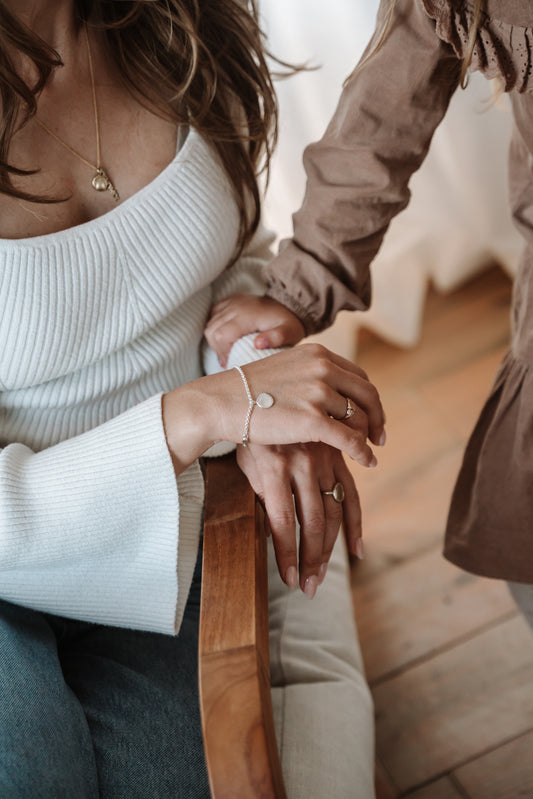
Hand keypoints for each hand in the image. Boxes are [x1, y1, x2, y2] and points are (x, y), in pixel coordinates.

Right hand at [162, 343, 384, 472]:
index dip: (370, 398)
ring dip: (367, 438)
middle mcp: (323, 368)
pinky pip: (350, 439)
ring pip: (358, 419)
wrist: (222, 401)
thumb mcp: (283, 370)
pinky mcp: (313, 419)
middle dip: (377, 418)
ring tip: (369, 452)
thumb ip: (308, 374)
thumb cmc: (245, 391)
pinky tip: (367, 462)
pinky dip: (363, 452)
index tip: (372, 416)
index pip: (358, 376)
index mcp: (317, 354)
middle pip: (367, 395)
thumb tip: (326, 390)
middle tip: (379, 436)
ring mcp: (319, 393)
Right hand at [205, 293, 304, 365]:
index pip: (221, 336)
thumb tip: (258, 344)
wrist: (290, 303)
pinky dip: (216, 327)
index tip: (231, 361)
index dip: (223, 352)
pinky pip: (213, 315)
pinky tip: (226, 336)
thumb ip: (276, 338)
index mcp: (247, 315)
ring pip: (210, 323)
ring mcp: (232, 302)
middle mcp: (236, 306)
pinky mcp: (231, 300)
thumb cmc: (289, 323)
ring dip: (215, 339)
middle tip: (229, 357)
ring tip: (228, 349)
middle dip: (217, 348)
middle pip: (212, 330)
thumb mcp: (289, 332)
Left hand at [237, 442, 362, 597]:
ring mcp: (323, 459)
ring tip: (320, 578)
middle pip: (311, 521)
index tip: (290, 581)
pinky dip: (355, 524)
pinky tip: (357, 551)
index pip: (281, 521)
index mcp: (273, 466)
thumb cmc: (249, 433)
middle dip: (311, 559)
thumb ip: (260, 494)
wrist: (265, 391)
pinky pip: (351, 494)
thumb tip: (270, 535)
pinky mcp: (337, 456)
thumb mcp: (246, 461)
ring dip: (328, 550)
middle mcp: (301, 463)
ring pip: (332, 513)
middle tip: (308, 589)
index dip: (287, 554)